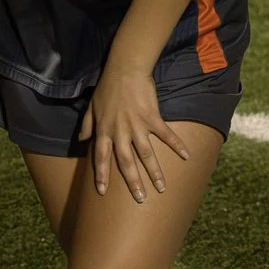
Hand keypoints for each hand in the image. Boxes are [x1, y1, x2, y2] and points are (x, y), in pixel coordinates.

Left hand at [79, 62, 189, 202]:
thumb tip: (81, 140)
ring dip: (155, 172)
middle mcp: (120, 132)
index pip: (101, 158)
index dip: (101, 175)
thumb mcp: (92, 107)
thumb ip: (87, 125)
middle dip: (132, 182)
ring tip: (162, 188)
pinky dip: (176, 145)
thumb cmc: (107, 87)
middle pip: (126, 162)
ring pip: (146, 154)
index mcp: (104, 131)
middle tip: (140, 198)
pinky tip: (187, 156)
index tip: (102, 192)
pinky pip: (165, 135)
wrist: (125, 69)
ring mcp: (137, 126)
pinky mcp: (152, 118)